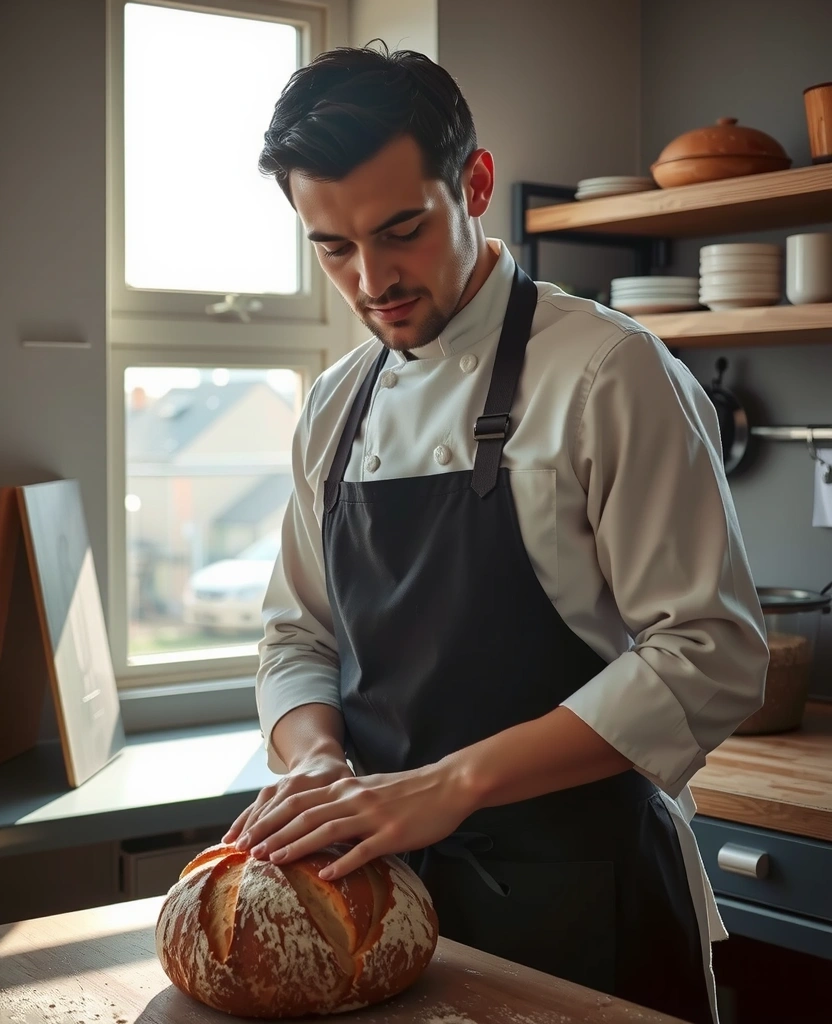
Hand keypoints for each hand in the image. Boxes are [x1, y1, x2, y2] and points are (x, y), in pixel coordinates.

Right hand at [222, 753, 354, 845]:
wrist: (321, 756)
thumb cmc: (340, 779)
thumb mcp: (350, 787)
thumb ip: (351, 805)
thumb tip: (358, 831)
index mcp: (314, 784)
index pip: (299, 810)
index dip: (287, 831)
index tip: (277, 851)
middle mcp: (293, 783)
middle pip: (277, 809)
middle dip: (263, 832)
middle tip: (254, 855)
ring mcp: (278, 786)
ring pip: (262, 807)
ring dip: (250, 828)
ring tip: (240, 850)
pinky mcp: (269, 790)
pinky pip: (253, 806)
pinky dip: (240, 821)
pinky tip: (228, 839)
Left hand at [229, 760, 476, 880]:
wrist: (448, 784)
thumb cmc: (411, 791)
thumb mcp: (371, 789)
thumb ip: (346, 801)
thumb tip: (320, 819)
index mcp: (346, 787)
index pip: (298, 801)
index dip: (270, 817)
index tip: (248, 834)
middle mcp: (353, 797)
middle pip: (304, 814)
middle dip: (272, 832)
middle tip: (247, 851)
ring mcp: (372, 815)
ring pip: (326, 830)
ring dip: (296, 846)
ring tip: (272, 861)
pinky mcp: (392, 833)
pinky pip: (362, 850)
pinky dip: (341, 863)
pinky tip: (324, 877)